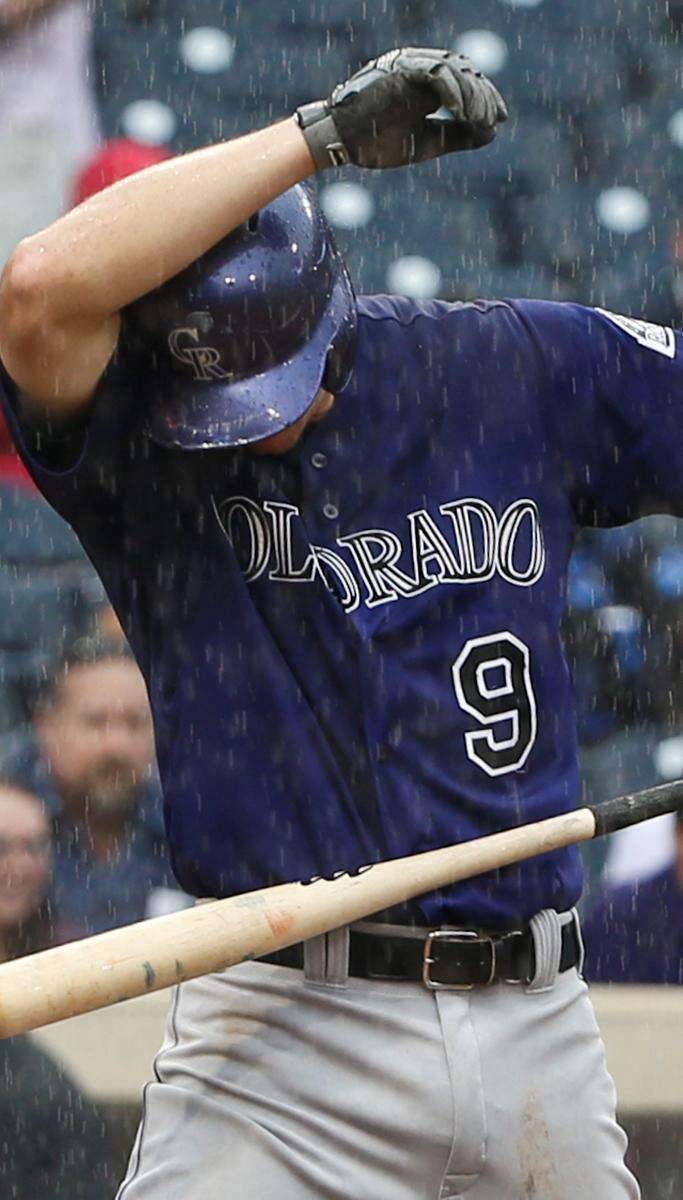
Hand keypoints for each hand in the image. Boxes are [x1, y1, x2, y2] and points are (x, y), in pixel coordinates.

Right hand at [295, 47, 507, 170]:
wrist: (343, 142)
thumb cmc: (378, 143)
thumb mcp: (427, 141)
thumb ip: (457, 135)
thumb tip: (491, 134)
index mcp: (426, 83)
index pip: (465, 81)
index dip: (485, 98)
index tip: (499, 119)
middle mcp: (420, 68)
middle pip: (465, 71)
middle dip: (483, 96)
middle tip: (492, 120)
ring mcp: (410, 65)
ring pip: (454, 68)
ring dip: (471, 94)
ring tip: (479, 119)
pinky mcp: (401, 67)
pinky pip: (436, 72)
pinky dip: (453, 91)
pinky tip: (461, 111)